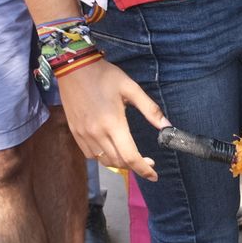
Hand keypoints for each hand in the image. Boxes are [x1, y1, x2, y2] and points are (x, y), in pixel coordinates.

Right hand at [56, 59, 169, 180]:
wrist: (73, 67)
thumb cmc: (105, 76)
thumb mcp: (131, 89)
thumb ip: (151, 110)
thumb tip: (168, 126)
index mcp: (113, 123)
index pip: (130, 156)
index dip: (144, 170)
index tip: (154, 175)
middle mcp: (97, 133)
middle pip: (119, 162)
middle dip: (135, 166)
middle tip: (147, 161)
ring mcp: (83, 134)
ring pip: (104, 161)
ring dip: (120, 163)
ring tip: (131, 156)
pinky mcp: (75, 132)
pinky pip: (91, 155)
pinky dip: (103, 157)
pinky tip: (112, 149)